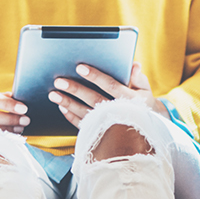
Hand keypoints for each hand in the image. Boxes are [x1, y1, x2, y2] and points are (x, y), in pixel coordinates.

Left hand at [49, 61, 164, 128]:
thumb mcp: (145, 90)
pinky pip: (83, 125)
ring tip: (53, 94)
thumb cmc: (142, 103)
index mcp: (131, 100)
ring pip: (85, 113)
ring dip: (68, 103)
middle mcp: (119, 114)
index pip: (111, 85)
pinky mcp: (100, 133)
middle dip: (75, 89)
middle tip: (59, 80)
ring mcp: (108, 126)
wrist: (145, 129)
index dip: (95, 76)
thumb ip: (138, 77)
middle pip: (94, 100)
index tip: (80, 67)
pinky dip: (71, 117)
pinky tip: (62, 107)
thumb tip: (134, 65)